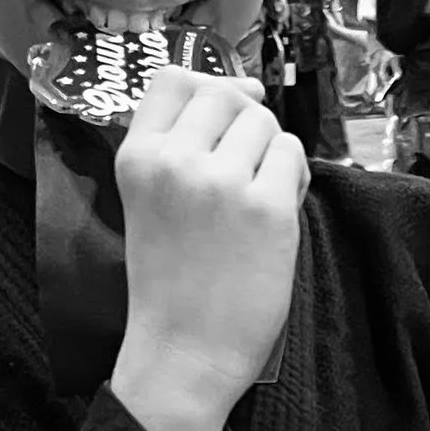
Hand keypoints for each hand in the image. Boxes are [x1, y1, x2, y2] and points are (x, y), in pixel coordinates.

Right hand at [111, 71, 307, 430]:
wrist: (184, 351)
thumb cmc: (171, 281)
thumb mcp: (150, 200)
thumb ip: (184, 143)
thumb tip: (248, 88)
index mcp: (136, 157)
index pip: (174, 78)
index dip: (209, 86)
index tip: (225, 115)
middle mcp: (175, 160)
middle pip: (226, 93)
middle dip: (245, 121)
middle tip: (244, 168)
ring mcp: (222, 182)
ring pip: (265, 123)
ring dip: (271, 152)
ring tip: (257, 198)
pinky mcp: (267, 208)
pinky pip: (293, 156)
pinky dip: (293, 178)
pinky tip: (275, 215)